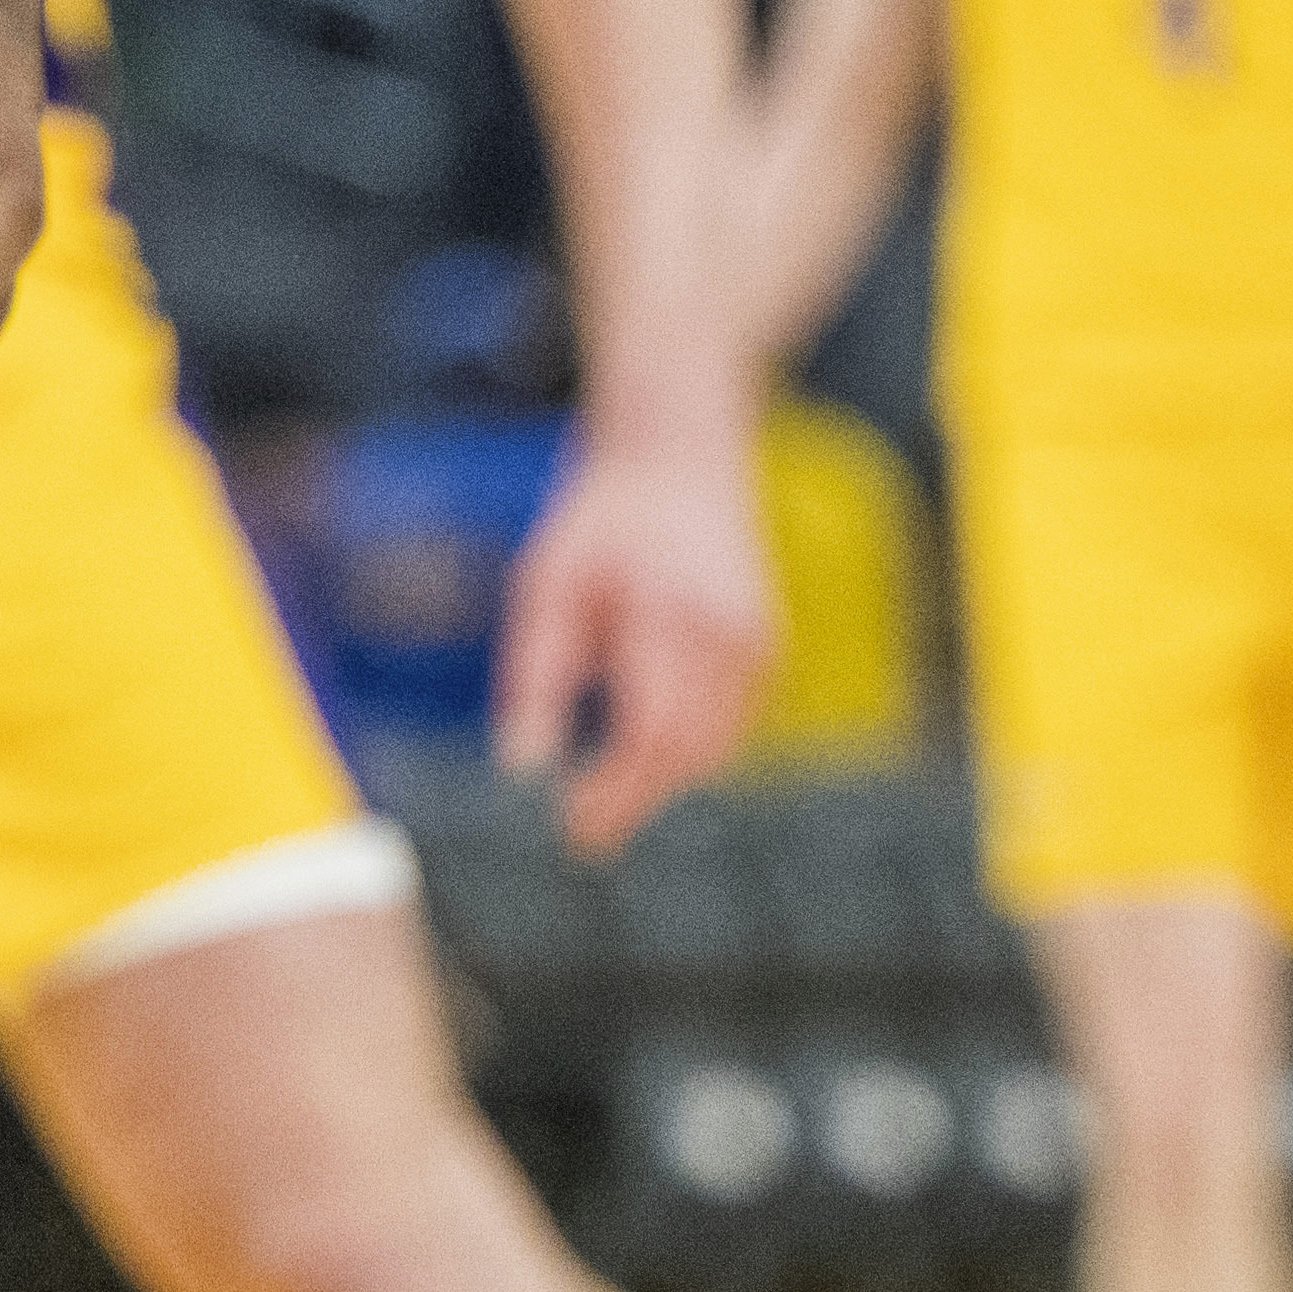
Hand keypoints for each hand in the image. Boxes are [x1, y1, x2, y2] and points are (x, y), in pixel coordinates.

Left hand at [490, 421, 774, 858]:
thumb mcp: (550, 582)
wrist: (680, 460)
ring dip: (664, 781)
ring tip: (607, 798)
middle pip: (688, 753)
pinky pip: (734, 727)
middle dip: (636, 800)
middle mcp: (729, 636)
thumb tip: (522, 764)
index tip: (575, 830)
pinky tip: (647, 754)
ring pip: (717, 749)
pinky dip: (693, 753)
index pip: (649, 733)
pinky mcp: (769, 650)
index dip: (616, 795)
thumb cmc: (603, 521)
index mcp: (670, 615)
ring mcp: (760, 645)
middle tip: (584, 831)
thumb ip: (538, 673)